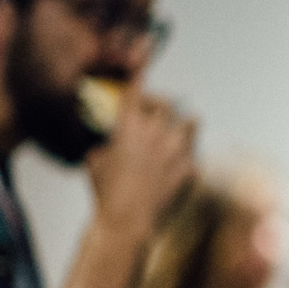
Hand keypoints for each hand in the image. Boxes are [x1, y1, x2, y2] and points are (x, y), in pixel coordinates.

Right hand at [84, 87, 195, 236]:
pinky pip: (194, 151)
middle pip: (167, 102)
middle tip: (157, 108)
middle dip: (161, 102)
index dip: (138, 76)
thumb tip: (104, 146)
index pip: (135, 92)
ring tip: (182, 125)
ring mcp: (176, 149)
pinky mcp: (190, 167)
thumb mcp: (94, 164)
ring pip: (190, 120)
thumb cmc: (107, 194)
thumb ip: (102, 147)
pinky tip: (183, 159)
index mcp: (128, 127)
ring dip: (184, 121)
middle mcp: (155, 132)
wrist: (128, 221)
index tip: (142, 65)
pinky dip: (188, 153)